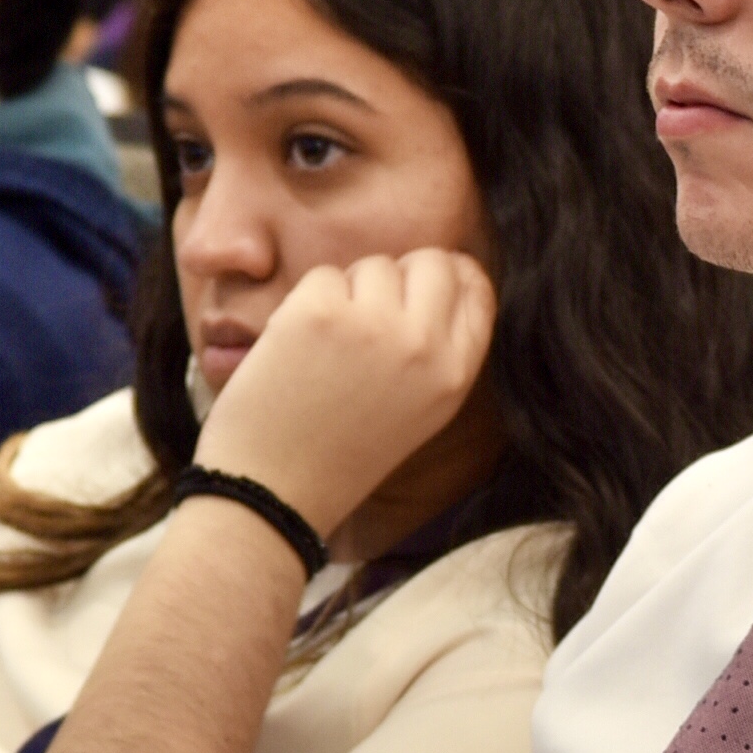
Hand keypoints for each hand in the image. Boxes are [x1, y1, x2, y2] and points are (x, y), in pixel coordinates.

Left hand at [194, 250, 498, 540]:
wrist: (276, 490)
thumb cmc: (342, 451)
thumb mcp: (422, 408)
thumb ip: (440, 346)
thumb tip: (440, 273)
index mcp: (455, 373)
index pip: (477, 287)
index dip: (450, 275)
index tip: (420, 285)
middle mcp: (424, 345)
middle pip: (431, 262)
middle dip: (400, 275)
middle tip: (368, 315)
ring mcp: (372, 325)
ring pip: (373, 266)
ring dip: (349, 292)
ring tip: (330, 347)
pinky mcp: (319, 313)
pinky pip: (324, 277)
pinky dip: (306, 303)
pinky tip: (298, 349)